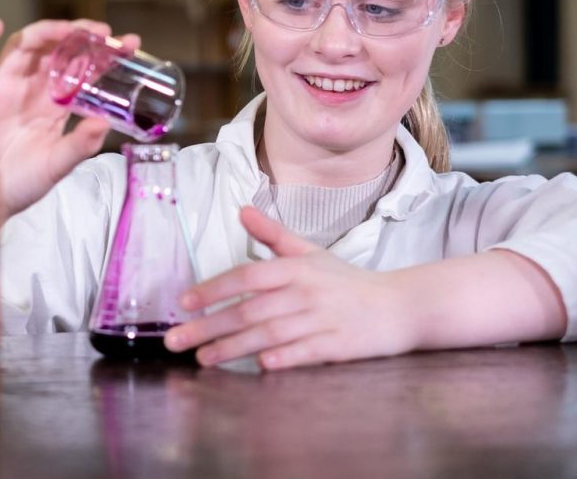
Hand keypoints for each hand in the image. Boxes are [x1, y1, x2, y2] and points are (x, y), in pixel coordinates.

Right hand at [0, 18, 137, 219]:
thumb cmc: (22, 184)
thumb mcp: (57, 166)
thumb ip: (79, 145)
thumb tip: (103, 122)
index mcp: (54, 104)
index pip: (81, 69)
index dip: (104, 53)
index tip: (129, 44)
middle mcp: (30, 90)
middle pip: (53, 49)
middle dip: (77, 35)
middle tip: (102, 32)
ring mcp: (1, 90)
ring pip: (22, 48)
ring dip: (43, 33)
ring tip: (65, 30)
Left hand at [164, 206, 418, 369]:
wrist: (399, 306)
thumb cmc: (347, 282)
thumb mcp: (310, 253)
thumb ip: (273, 235)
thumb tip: (242, 210)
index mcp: (296, 268)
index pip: (246, 277)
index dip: (214, 289)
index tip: (184, 303)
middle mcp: (306, 292)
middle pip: (250, 311)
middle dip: (209, 327)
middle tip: (177, 341)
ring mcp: (322, 319)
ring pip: (270, 334)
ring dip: (233, 348)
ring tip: (202, 359)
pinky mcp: (338, 345)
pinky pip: (305, 352)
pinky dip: (283, 358)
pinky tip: (260, 366)